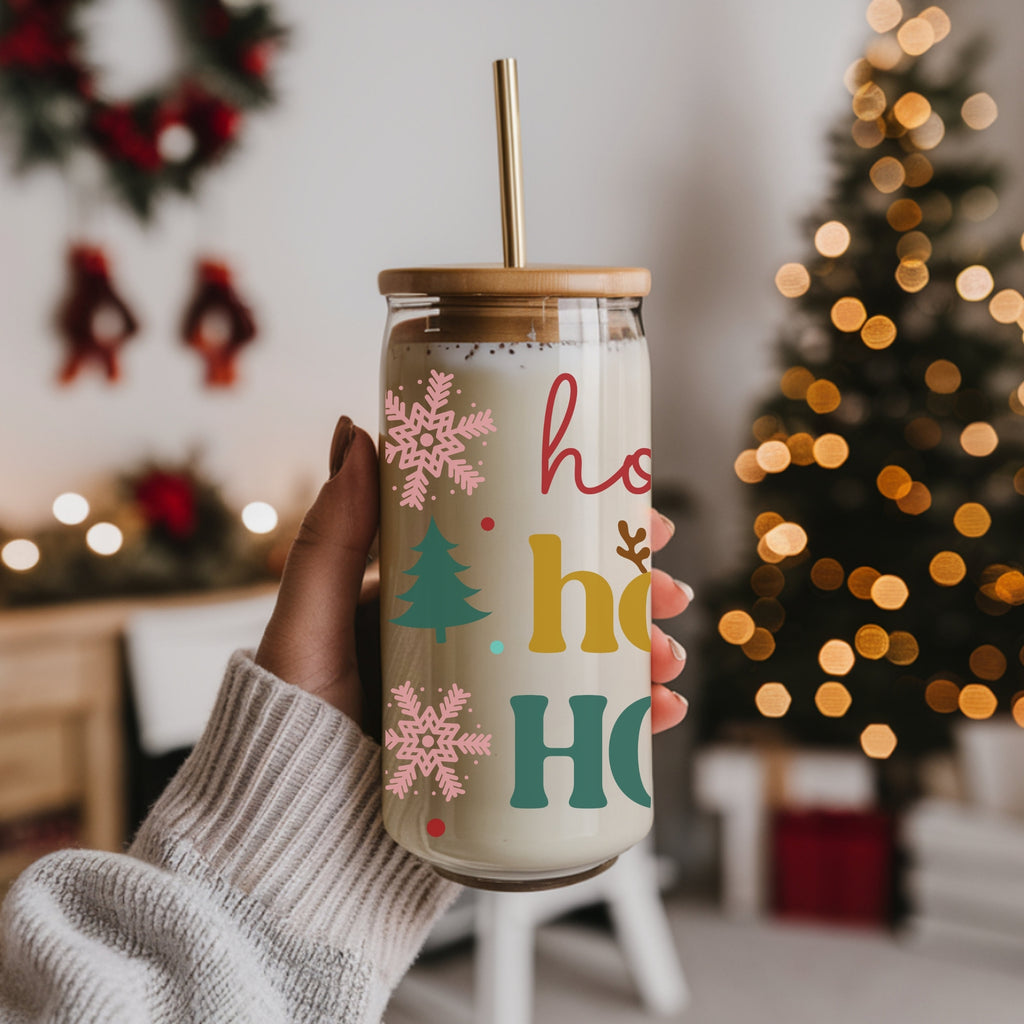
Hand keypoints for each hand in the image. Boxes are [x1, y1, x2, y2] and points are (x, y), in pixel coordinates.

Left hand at [256, 416, 690, 733]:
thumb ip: (330, 536)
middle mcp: (469, 641)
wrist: (295, 836)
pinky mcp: (505, 754)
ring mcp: (490, 698)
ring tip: (668, 662)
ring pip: (581, 663)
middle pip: (565, 603)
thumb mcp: (308, 621)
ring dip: (638, 654)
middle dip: (629, 596)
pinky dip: (625, 722)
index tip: (636, 514)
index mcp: (431, 598)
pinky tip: (659, 717)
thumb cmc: (288, 723)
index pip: (520, 547)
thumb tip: (356, 429)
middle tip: (670, 595)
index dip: (585, 526)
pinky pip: (575, 728)